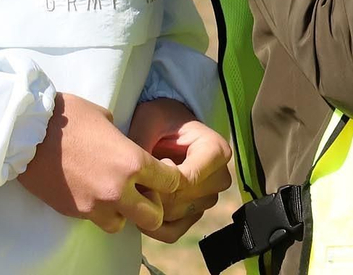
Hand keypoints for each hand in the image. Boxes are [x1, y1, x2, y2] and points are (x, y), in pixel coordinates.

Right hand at [17, 92, 183, 233]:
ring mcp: (95, 204)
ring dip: (123, 213)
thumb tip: (124, 144)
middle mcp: (118, 189)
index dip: (168, 178)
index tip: (161, 173)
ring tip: (114, 195)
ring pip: (123, 225)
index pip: (169, 182)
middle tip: (143, 193)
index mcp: (132, 161)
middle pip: (153, 216)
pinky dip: (99, 212)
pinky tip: (91, 193)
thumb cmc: (67, 117)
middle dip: (152, 206)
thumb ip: (122, 137)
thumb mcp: (105, 117)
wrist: (26, 133)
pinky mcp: (75, 212)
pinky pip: (95, 220)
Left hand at [128, 98, 233, 242]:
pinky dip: (155, 226)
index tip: (149, 169)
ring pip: (178, 215)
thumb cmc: (161, 120)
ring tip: (139, 187)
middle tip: (137, 179)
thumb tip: (133, 174)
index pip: (190, 179)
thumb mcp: (150, 120)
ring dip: (154, 207)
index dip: (164, 179)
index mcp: (217, 150)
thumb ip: (142, 143)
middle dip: (156, 194)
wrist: (166, 127)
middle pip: (185, 199)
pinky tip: (142, 209)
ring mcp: (209, 197)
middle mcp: (219, 177)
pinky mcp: (195, 213)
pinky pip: (175, 232)